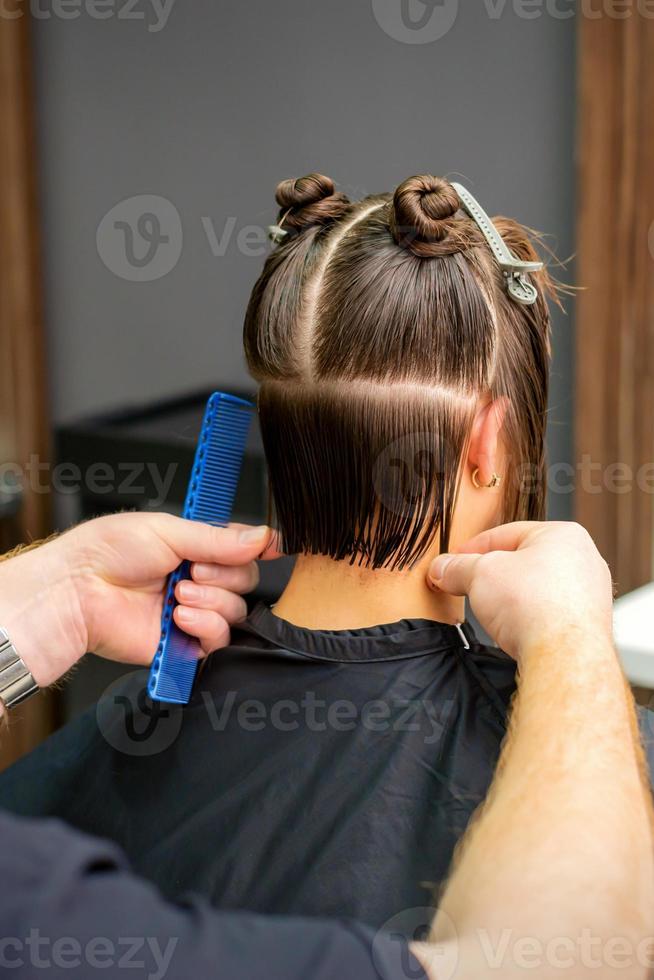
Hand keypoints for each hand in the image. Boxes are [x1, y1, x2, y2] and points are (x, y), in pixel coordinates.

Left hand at [0, 513, 280, 686]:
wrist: (78, 590)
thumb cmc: (107, 552)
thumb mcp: (168, 530)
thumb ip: (220, 539)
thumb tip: (264, 537)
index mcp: (194, 550)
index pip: (241, 550)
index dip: (258, 548)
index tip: (273, 546)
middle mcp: (197, 582)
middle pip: (246, 582)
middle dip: (226, 576)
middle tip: (194, 571)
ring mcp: (193, 614)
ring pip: (237, 612)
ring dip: (213, 601)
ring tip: (178, 594)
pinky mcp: (184, 646)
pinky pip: (220, 642)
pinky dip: (206, 626)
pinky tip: (180, 616)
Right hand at [428, 521, 612, 660]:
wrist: (563, 656)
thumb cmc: (534, 605)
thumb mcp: (480, 575)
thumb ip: (458, 567)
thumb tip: (442, 568)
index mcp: (562, 534)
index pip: (506, 533)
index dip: (473, 549)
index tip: (454, 563)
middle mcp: (583, 560)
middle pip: (523, 561)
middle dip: (493, 576)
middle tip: (469, 587)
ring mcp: (590, 593)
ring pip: (537, 589)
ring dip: (511, 599)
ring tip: (492, 613)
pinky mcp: (588, 624)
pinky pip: (549, 613)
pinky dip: (529, 619)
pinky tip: (515, 630)